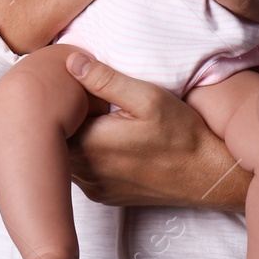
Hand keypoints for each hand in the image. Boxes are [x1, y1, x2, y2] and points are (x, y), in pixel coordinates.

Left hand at [63, 52, 245, 209]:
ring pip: (66, 158)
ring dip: (73, 138)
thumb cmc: (181, 135)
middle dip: (63, 119)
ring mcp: (94, 187)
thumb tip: (71, 63)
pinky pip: (81, 172)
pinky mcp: (103, 196)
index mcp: (91, 144)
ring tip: (93, 118)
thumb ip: (105, 80)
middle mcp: (86, 171)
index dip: (60, 100)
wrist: (206, 176)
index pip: (52, 119)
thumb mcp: (148, 97)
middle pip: (55, 141)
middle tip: (81, 100)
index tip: (72, 87)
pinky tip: (105, 141)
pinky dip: (86, 155)